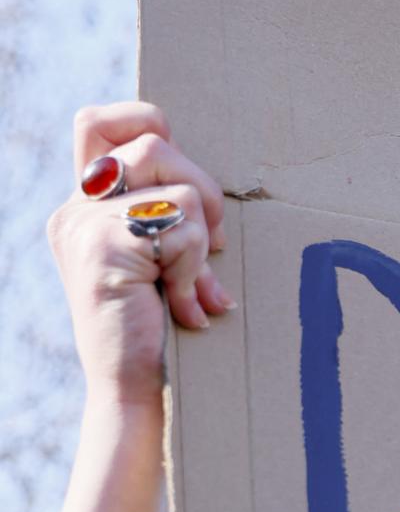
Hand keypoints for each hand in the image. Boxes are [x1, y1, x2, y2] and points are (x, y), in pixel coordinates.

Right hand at [48, 102, 231, 407]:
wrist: (131, 390)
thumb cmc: (155, 330)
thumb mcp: (157, 264)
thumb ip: (164, 217)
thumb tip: (206, 197)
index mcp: (82, 208)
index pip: (96, 123)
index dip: (144, 121)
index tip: (180, 173)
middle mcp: (75, 211)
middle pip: (152, 142)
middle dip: (201, 186)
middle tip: (211, 242)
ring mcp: (86, 227)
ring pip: (176, 187)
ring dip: (201, 235)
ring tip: (196, 283)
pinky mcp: (105, 249)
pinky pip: (179, 230)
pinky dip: (193, 270)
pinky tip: (186, 306)